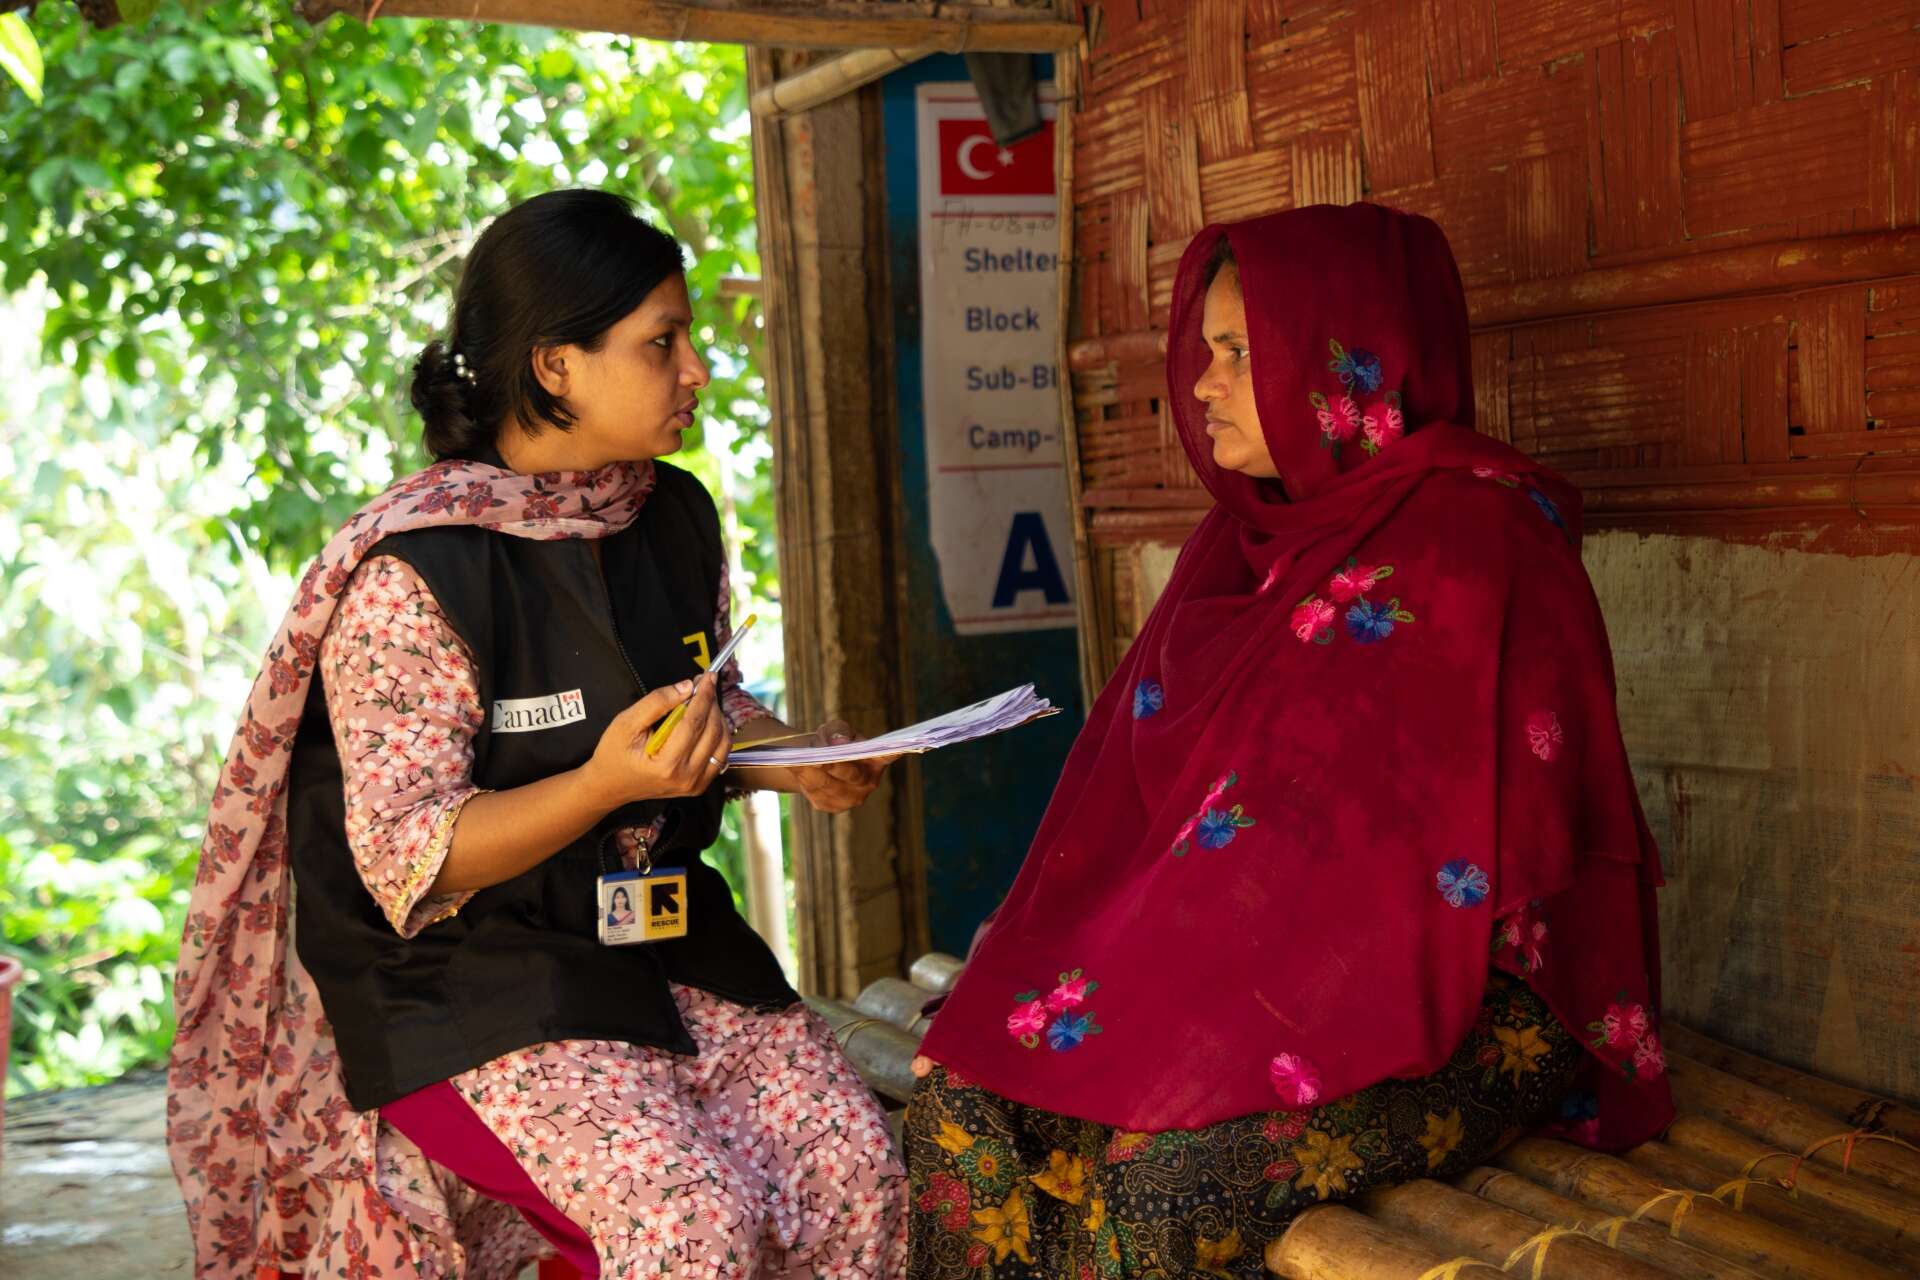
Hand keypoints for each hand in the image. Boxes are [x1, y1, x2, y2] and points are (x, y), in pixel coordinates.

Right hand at [579, 676, 730, 808]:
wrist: (610, 785)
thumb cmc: (614, 754)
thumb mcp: (626, 723)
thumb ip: (656, 703)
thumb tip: (686, 687)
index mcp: (666, 765)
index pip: (693, 723)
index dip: (703, 696)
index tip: (707, 677)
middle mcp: (686, 777)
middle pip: (712, 731)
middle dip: (711, 703)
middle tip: (705, 685)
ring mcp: (695, 784)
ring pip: (722, 743)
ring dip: (717, 718)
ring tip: (704, 703)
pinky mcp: (699, 785)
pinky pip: (720, 755)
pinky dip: (718, 735)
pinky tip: (707, 722)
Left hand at [789, 718, 893, 813]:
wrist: (814, 762)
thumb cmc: (831, 742)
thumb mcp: (834, 729)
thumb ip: (838, 731)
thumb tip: (839, 743)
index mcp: (876, 760)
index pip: (887, 755)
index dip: (892, 752)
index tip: (897, 748)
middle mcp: (868, 782)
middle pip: (851, 774)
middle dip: (833, 764)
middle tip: (818, 757)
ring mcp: (850, 799)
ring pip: (828, 784)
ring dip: (811, 770)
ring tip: (797, 758)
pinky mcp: (830, 806)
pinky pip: (815, 793)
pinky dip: (804, 779)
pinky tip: (796, 767)